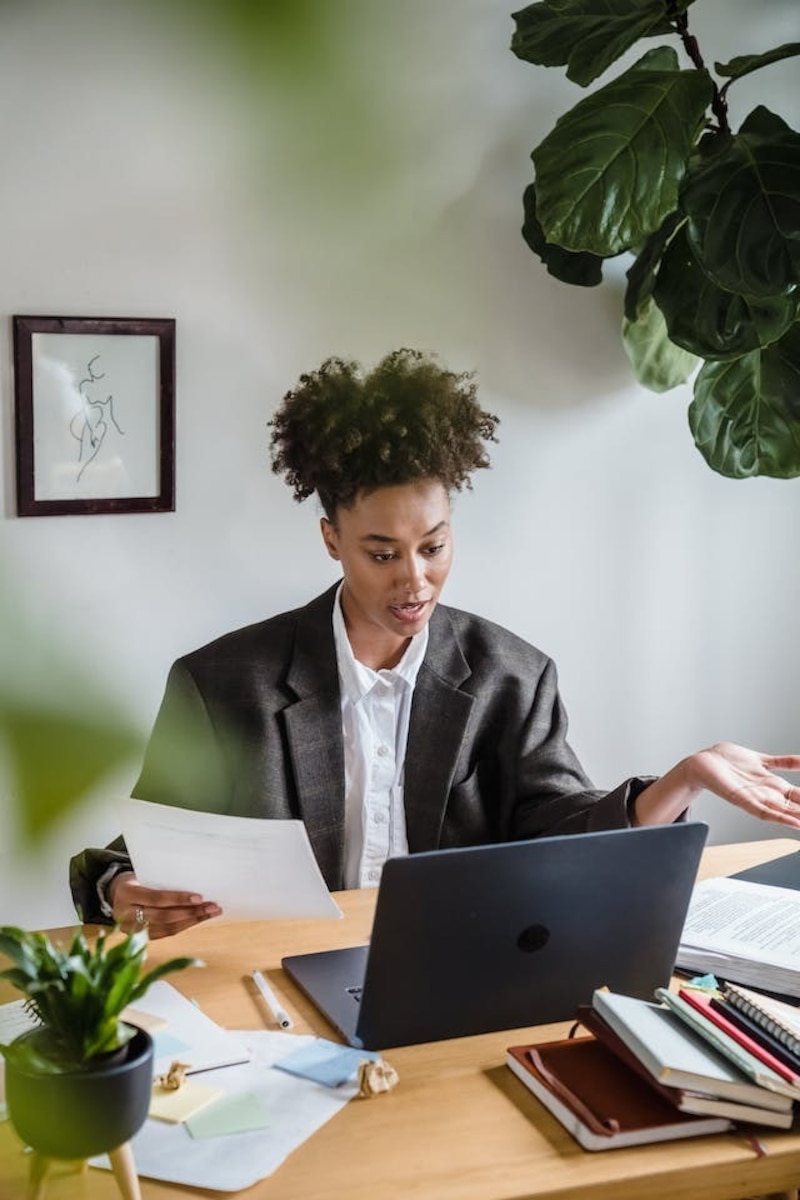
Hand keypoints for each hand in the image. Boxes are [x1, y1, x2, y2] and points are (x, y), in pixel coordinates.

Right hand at [109, 871, 221, 938]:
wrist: (115, 893)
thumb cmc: (135, 879)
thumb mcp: (142, 874)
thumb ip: (161, 881)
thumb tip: (194, 882)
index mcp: (126, 894)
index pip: (156, 898)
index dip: (178, 899)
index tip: (199, 897)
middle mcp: (126, 915)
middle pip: (163, 916)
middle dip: (191, 912)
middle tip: (212, 906)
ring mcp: (132, 929)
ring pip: (167, 927)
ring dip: (192, 920)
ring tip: (211, 913)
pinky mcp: (140, 938)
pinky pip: (166, 933)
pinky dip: (184, 926)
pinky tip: (198, 919)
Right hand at [636, 742, 799, 828]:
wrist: (698, 763)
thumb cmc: (707, 778)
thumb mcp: (731, 794)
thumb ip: (747, 805)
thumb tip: (766, 815)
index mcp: (754, 800)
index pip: (779, 814)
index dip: (792, 819)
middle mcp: (762, 791)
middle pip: (790, 804)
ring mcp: (762, 778)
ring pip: (790, 788)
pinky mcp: (759, 763)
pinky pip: (781, 763)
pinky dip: (794, 762)